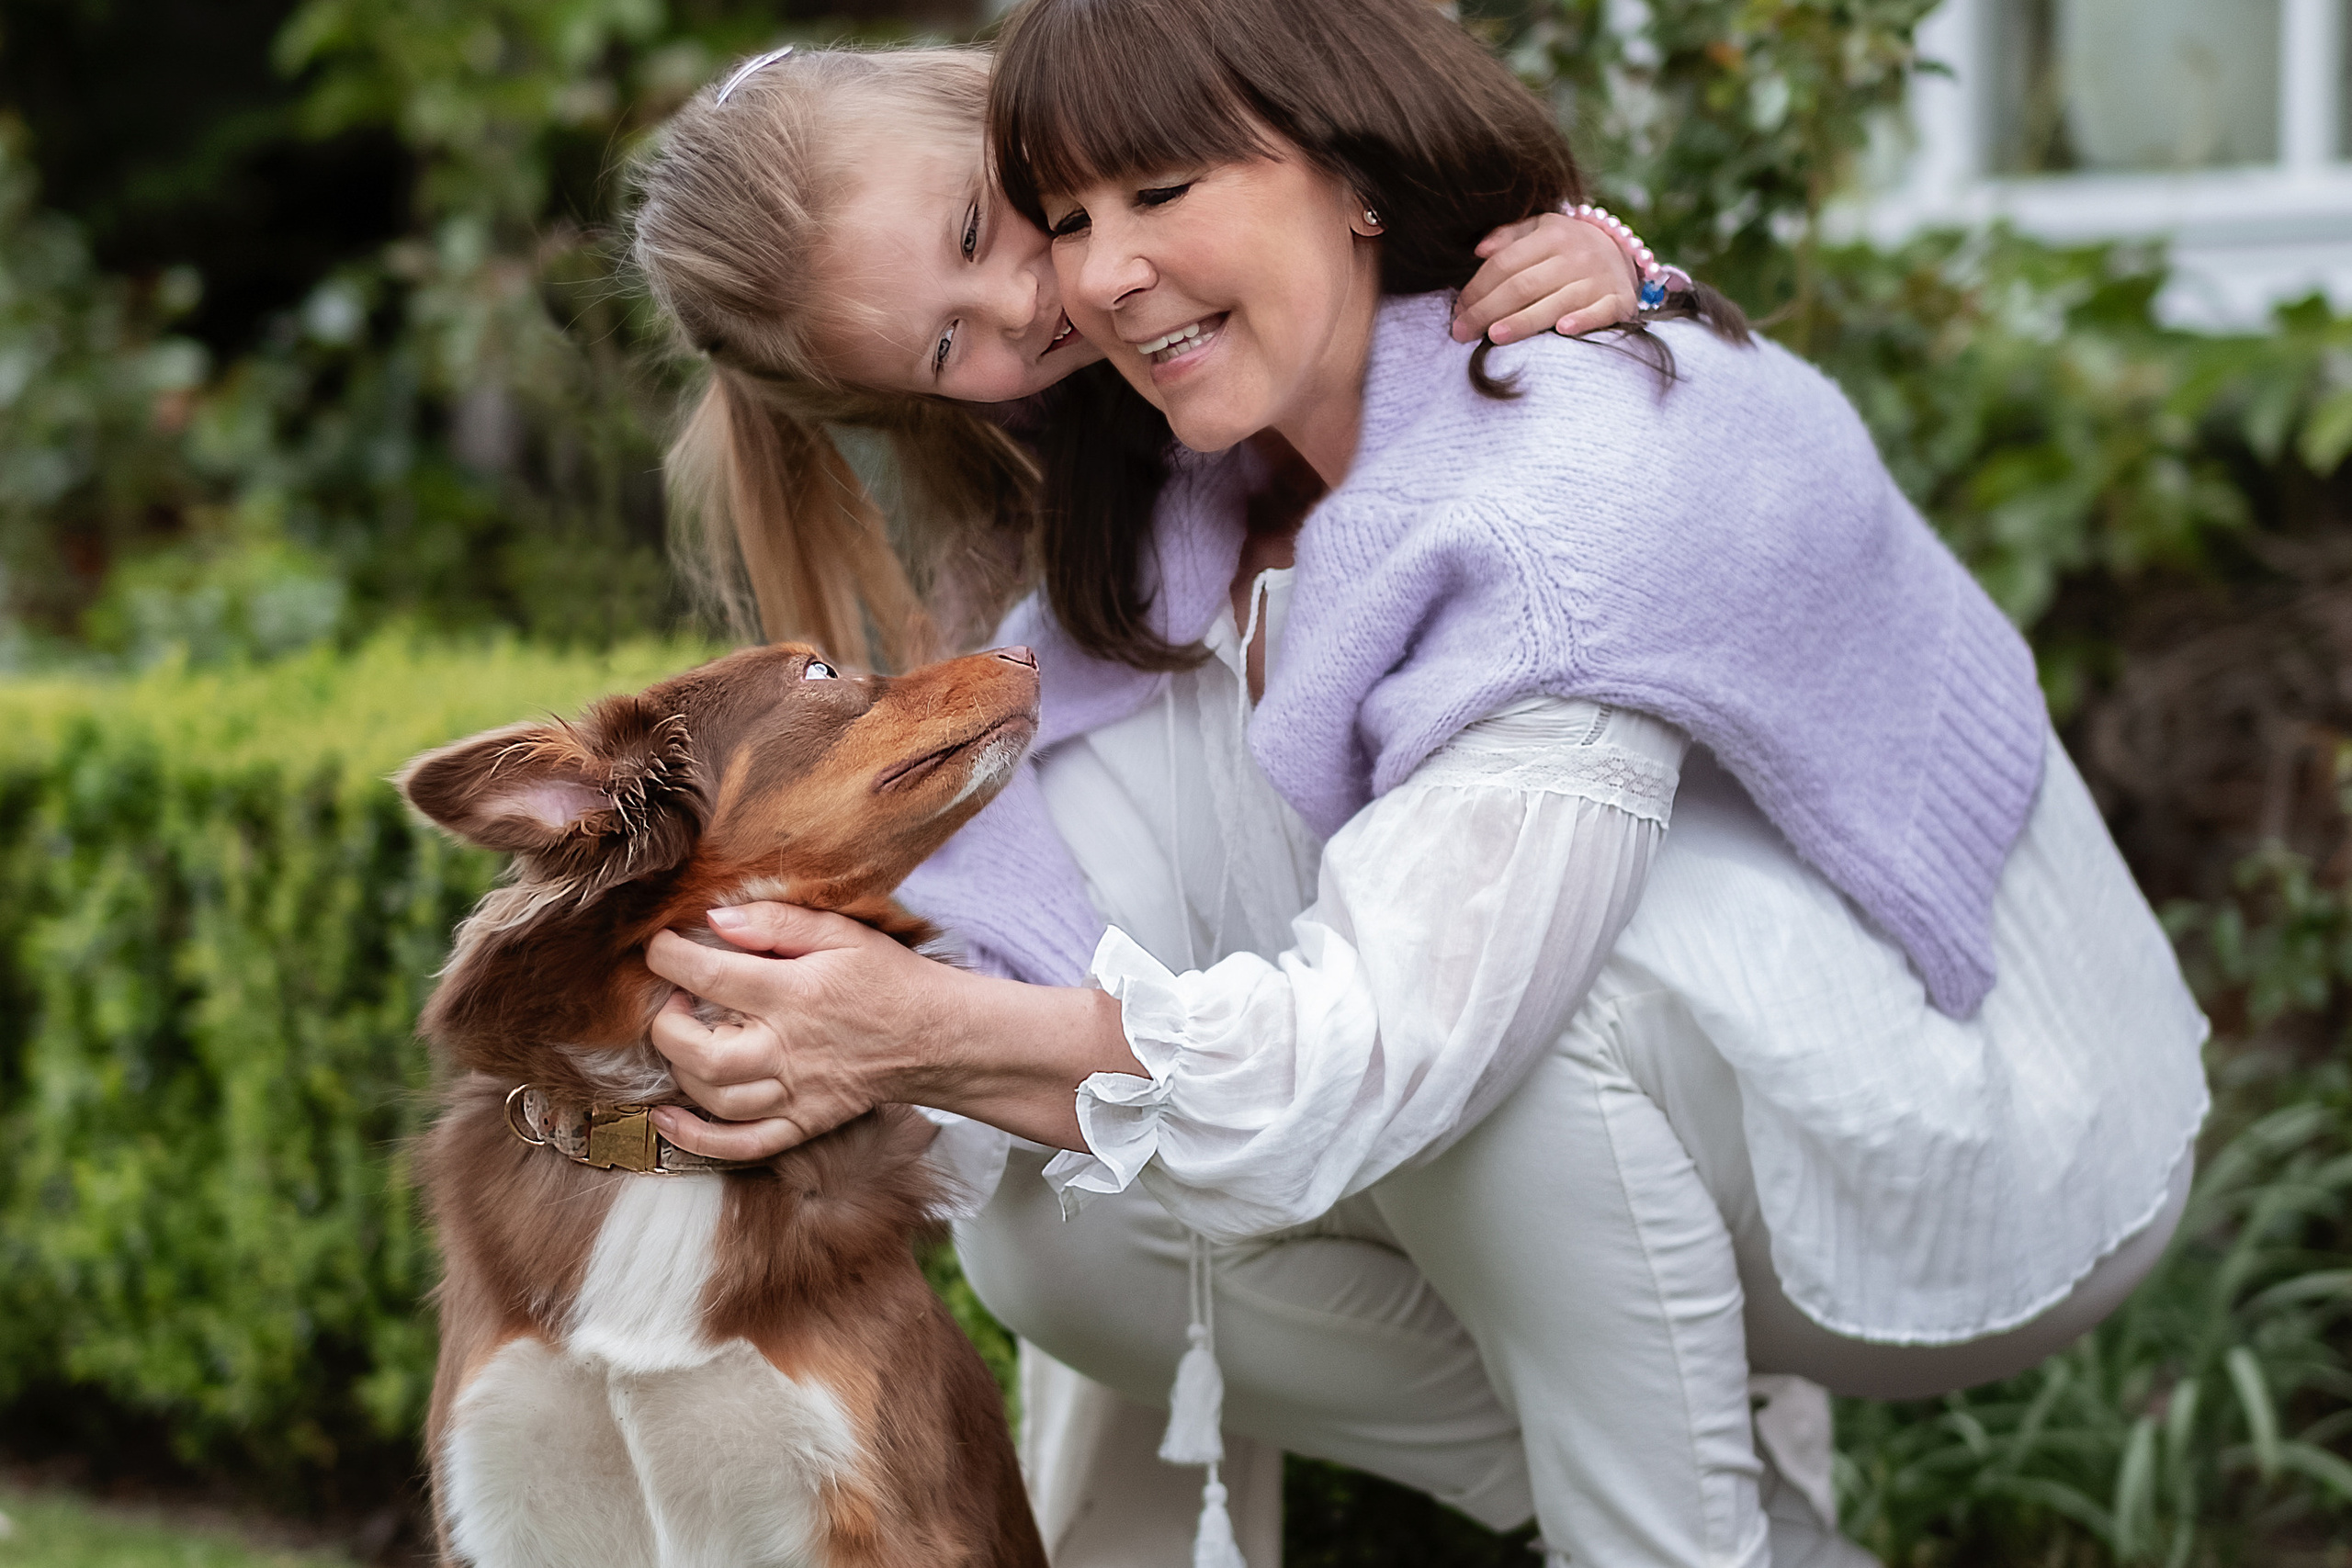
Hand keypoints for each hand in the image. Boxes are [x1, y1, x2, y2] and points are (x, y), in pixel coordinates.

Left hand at [643, 903, 944, 1161]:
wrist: (936, 1035)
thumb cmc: (887, 977)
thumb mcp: (840, 931)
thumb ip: (775, 920)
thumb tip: (713, 918)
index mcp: (793, 993)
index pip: (708, 977)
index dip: (668, 958)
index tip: (659, 948)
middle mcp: (787, 1049)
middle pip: (698, 1052)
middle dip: (666, 1025)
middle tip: (675, 1000)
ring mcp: (794, 1093)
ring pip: (713, 1098)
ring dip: (679, 1070)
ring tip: (683, 1040)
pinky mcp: (802, 1123)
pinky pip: (741, 1144)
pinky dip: (696, 1139)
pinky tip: (668, 1118)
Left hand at [1452, 211, 1640, 345]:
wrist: (1623, 254)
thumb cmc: (1567, 247)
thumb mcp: (1541, 230)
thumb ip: (1509, 236)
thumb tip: (1478, 250)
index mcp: (1552, 234)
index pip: (1505, 264)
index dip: (1477, 288)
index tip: (1458, 310)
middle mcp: (1576, 255)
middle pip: (1523, 285)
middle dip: (1488, 310)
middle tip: (1461, 332)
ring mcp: (1598, 278)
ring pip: (1555, 302)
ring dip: (1523, 321)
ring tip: (1493, 337)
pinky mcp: (1618, 300)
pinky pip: (1599, 312)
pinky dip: (1582, 320)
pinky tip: (1562, 330)